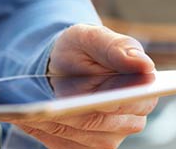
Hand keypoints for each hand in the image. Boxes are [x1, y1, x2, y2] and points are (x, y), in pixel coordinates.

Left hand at [0, 24, 157, 148]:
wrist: (59, 67)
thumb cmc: (80, 49)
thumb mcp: (93, 38)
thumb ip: (118, 48)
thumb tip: (144, 64)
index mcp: (143, 90)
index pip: (136, 103)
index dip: (114, 101)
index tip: (97, 101)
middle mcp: (131, 119)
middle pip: (103, 123)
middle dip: (76, 113)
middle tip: (51, 106)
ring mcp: (108, 137)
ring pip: (83, 137)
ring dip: (57, 124)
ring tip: (33, 111)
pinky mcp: (84, 147)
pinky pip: (65, 145)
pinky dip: (46, 132)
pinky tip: (31, 119)